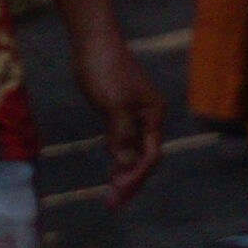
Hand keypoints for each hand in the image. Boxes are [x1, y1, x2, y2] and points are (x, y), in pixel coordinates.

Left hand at [71, 32, 165, 206]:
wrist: (94, 43)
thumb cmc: (105, 72)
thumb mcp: (113, 106)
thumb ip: (122, 136)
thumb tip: (125, 166)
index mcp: (154, 115)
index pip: (150, 155)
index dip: (136, 177)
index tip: (117, 195)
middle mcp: (149, 116)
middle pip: (145, 156)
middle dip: (131, 181)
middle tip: (113, 204)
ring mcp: (135, 113)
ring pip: (133, 149)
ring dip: (124, 172)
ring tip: (111, 195)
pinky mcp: (119, 110)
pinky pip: (124, 140)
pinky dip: (118, 157)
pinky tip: (111, 168)